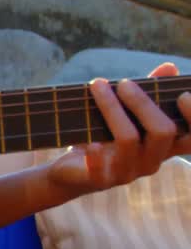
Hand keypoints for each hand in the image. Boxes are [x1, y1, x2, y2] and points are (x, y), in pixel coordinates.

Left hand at [48, 63, 190, 194]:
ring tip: (98, 86)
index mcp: (162, 147)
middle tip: (124, 83)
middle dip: (143, 102)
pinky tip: (88, 138)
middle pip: (163, 132)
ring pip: (129, 140)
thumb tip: (169, 67)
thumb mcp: (125, 114)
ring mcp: (127, 173)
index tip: (183, 95)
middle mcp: (150, 162)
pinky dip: (95, 150)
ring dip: (112, 108)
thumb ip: (149, 93)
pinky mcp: (100, 181)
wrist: (69, 171)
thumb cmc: (102, 136)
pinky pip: (101, 166)